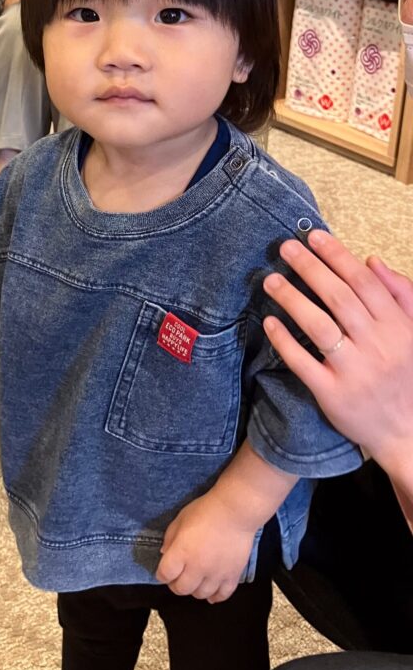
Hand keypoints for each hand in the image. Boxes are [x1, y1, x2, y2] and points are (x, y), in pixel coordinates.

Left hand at [156, 492, 254, 602]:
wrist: (235, 512)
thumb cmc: (205, 511)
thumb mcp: (181, 518)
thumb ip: (170, 538)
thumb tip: (165, 554)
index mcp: (182, 552)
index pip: (165, 574)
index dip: (162, 575)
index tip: (164, 572)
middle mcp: (197, 567)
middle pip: (182, 589)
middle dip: (176, 585)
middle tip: (177, 578)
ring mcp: (216, 574)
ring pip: (201, 594)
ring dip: (195, 590)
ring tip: (195, 581)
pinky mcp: (232, 576)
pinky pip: (222, 595)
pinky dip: (215, 597)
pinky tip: (211, 592)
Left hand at [262, 230, 412, 474]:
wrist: (407, 433)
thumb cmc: (405, 376)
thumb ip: (400, 295)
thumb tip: (371, 261)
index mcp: (398, 328)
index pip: (364, 283)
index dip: (338, 256)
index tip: (314, 237)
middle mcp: (378, 346)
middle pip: (339, 298)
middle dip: (310, 268)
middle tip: (285, 248)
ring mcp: (355, 371)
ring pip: (319, 327)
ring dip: (292, 299)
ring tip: (270, 280)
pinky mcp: (333, 394)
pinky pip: (303, 363)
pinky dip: (285, 341)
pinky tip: (270, 322)